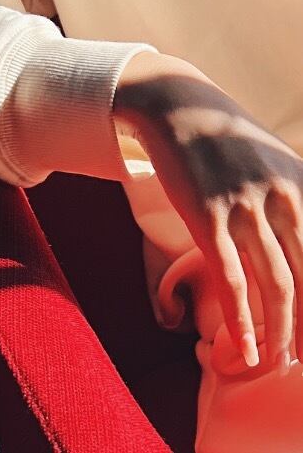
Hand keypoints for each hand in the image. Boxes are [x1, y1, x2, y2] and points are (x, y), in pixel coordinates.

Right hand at [113, 51, 302, 368]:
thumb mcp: (274, 157)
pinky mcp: (207, 216)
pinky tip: (241, 344)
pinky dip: (239, 319)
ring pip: (276, 284)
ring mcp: (245, 207)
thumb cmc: (225, 136)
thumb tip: (299, 230)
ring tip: (275, 361)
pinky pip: (230, 279)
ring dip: (279, 332)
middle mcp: (285, 197)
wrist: (177, 108)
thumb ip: (294, 192)